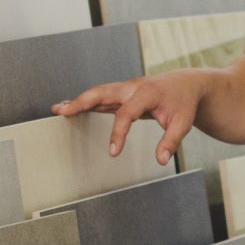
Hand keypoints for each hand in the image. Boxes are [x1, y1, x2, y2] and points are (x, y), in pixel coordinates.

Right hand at [52, 71, 207, 166]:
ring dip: (77, 101)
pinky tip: (69, 108)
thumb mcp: (183, 123)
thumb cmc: (183, 102)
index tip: (113, 152)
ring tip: (58, 110)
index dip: (118, 133)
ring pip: (98, 92)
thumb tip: (160, 160)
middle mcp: (132, 88)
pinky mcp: (121, 94)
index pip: (127, 113)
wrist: (186, 84)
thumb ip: (171, 141)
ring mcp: (125, 89)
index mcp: (147, 93)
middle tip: (63, 112)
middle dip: (81, 102)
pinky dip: (84, 102)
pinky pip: (100, 96)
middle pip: (103, 92)